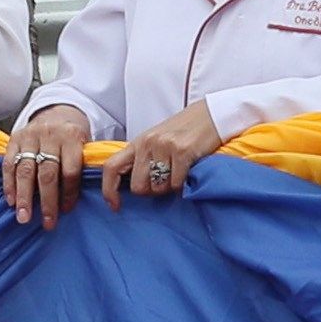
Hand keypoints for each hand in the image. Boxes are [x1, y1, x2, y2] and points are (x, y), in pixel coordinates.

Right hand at [2, 106, 90, 228]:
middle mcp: (50, 134)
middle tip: (46, 222)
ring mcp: (30, 136)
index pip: (70, 170)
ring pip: (26, 170)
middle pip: (47, 173)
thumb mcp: (84, 145)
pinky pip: (9, 164)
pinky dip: (9, 184)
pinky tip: (11, 201)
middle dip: (47, 200)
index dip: (68, 193)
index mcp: (72, 136)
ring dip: (24, 196)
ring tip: (23, 217)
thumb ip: (80, 167)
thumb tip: (73, 202)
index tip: (66, 211)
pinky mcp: (14, 138)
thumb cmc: (72, 138)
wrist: (56, 114)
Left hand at [106, 102, 222, 203]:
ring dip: (169, 187)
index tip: (116, 206)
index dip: (109, 190)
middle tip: (165, 181)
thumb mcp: (156, 142)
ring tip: (178, 172)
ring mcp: (164, 146)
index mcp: (138, 143)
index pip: (112, 167)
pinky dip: (183, 184)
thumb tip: (134, 188)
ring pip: (158, 188)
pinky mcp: (182, 151)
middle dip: (152, 191)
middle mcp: (147, 143)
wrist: (212, 115)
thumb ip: (143, 160)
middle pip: (138, 187)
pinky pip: (176, 184)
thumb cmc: (184, 132)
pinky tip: (189, 170)